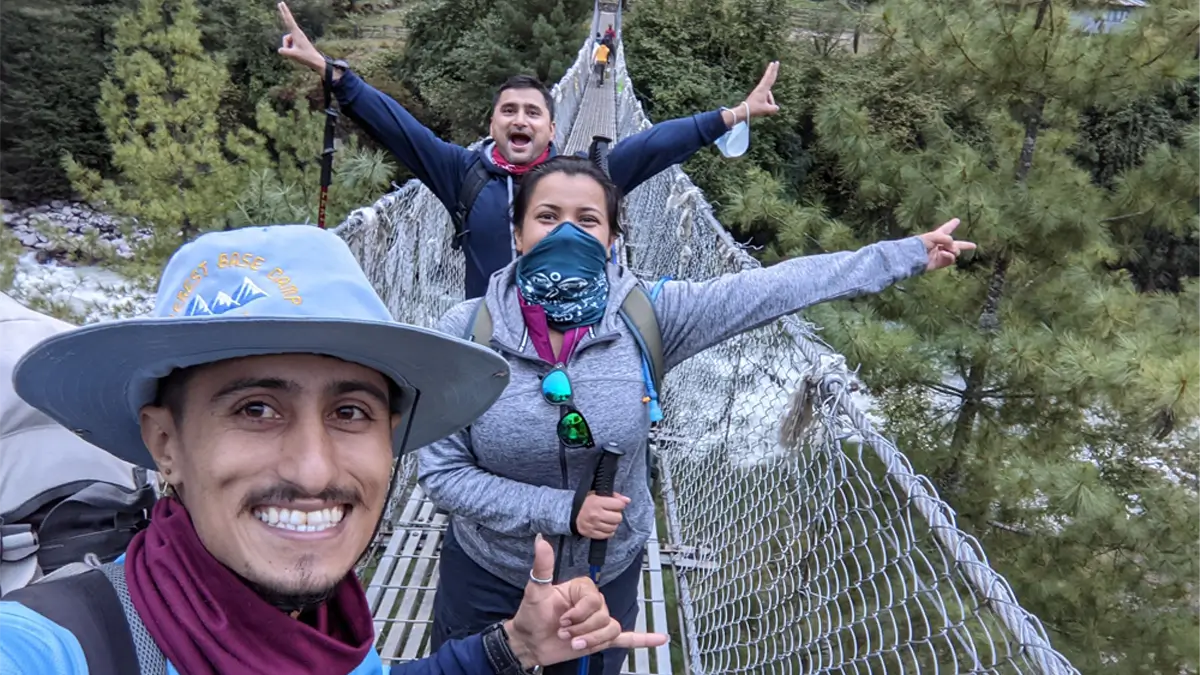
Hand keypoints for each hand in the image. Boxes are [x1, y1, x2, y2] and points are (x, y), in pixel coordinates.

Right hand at [277, 2, 324, 73]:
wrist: (315, 61)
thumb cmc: (306, 57)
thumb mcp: (293, 55)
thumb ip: (284, 52)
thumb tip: (280, 50)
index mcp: (296, 33)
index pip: (289, 20)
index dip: (284, 11)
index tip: (281, 3)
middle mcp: (297, 33)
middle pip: (287, 22)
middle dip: (284, 13)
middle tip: (280, 2)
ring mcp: (297, 37)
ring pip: (286, 41)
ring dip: (288, 48)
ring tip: (296, 53)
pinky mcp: (297, 41)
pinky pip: (288, 45)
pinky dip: (290, 50)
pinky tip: (297, 54)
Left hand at [505, 536, 667, 667]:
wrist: (529, 642)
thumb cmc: (532, 615)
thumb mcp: (536, 591)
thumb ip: (543, 566)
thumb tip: (541, 541)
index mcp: (583, 588)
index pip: (595, 601)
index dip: (580, 613)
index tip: (562, 619)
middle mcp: (594, 603)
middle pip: (603, 617)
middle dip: (581, 629)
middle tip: (563, 632)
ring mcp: (599, 621)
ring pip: (610, 630)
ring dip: (591, 640)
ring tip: (573, 643)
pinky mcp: (600, 639)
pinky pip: (627, 638)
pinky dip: (644, 640)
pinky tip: (660, 639)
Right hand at [576, 492, 629, 539]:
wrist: (571, 512)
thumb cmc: (586, 502)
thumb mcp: (598, 494)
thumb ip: (614, 496)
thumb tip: (627, 500)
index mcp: (597, 502)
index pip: (619, 504)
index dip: (619, 504)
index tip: (616, 504)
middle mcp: (596, 514)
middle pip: (618, 518)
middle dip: (616, 515)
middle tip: (611, 513)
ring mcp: (594, 525)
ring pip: (614, 527)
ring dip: (612, 524)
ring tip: (607, 519)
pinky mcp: (592, 533)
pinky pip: (608, 535)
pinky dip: (608, 531)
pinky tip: (604, 526)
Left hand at [919, 218, 976, 270]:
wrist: (913, 257)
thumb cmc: (920, 244)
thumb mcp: (933, 236)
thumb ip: (946, 238)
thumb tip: (953, 246)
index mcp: (937, 236)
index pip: (946, 229)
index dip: (951, 224)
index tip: (957, 220)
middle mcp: (940, 245)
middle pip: (955, 244)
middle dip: (965, 245)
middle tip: (974, 245)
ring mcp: (941, 254)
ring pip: (955, 252)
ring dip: (954, 250)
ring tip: (947, 249)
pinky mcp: (941, 263)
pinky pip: (951, 259)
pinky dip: (949, 256)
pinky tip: (943, 254)